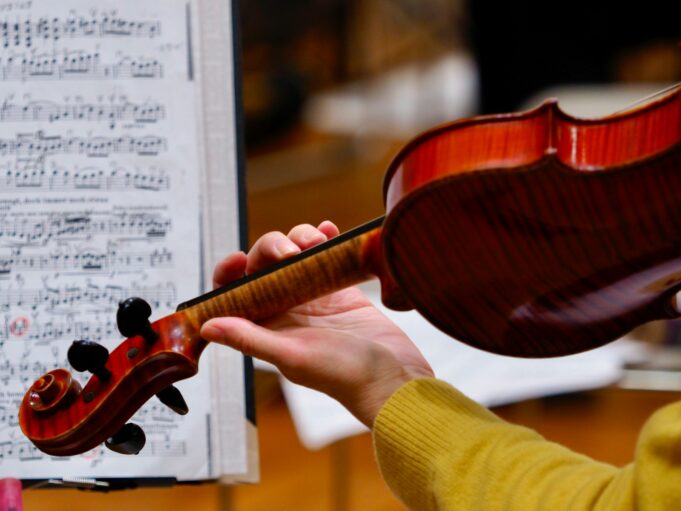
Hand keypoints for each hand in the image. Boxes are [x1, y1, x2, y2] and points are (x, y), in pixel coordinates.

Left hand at [200, 221, 433, 426]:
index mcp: (267, 328)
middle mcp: (286, 311)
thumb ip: (250, 338)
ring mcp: (314, 298)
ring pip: (294, 255)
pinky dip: (325, 239)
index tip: (239, 259)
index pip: (235, 295)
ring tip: (316, 239)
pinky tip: (329, 229)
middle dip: (272, 248)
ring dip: (299, 239)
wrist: (395, 378)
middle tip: (292, 250)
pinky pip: (325, 255)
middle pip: (264, 266)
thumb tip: (206, 326)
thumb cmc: (345, 376)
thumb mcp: (294, 355)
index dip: (230, 274)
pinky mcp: (340, 289)